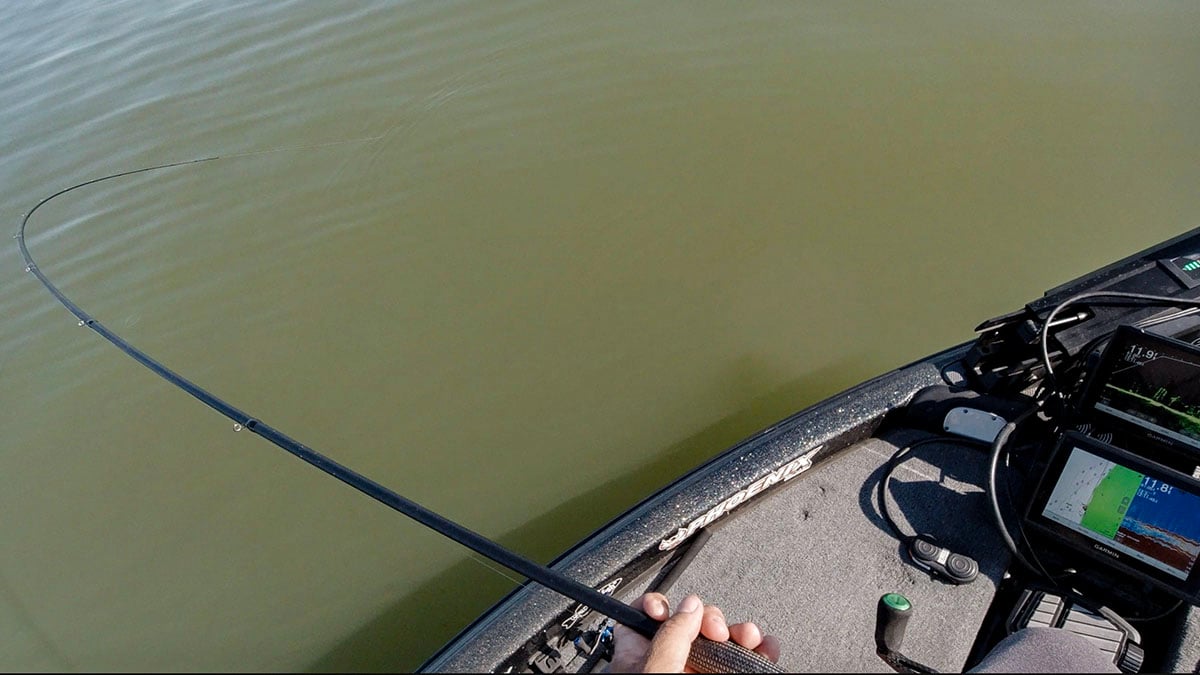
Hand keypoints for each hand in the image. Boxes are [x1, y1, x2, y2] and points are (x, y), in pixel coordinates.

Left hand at [608, 592, 780, 672]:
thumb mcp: (653, 671)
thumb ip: (670, 638)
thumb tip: (691, 606)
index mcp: (639, 658)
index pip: (642, 616)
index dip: (658, 603)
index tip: (672, 605)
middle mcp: (667, 664)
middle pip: (691, 623)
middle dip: (712, 616)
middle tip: (718, 628)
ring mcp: (696, 673)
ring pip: (722, 643)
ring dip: (741, 632)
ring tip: (750, 635)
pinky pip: (742, 663)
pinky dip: (759, 653)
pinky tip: (767, 649)